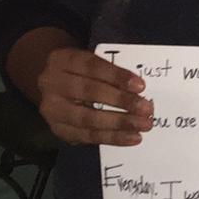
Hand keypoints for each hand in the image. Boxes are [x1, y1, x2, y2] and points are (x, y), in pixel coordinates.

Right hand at [35, 48, 152, 145]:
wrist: (54, 87)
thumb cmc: (82, 73)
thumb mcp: (90, 62)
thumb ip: (109, 71)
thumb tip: (139, 88)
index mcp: (62, 60)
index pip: (91, 66)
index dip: (116, 76)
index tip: (140, 86)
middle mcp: (51, 83)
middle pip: (89, 92)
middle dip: (121, 101)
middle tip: (147, 109)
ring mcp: (52, 109)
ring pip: (88, 118)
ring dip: (120, 123)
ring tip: (144, 125)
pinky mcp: (59, 129)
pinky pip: (88, 136)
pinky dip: (113, 138)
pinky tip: (132, 137)